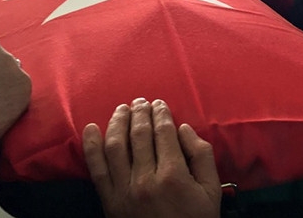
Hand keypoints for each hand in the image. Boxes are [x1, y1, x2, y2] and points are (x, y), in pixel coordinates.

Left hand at [82, 98, 220, 217]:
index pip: (163, 132)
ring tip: (122, 109)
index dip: (161, 113)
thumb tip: (183, 128)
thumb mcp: (211, 190)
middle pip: (139, 134)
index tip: (159, 103)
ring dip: (118, 122)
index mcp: (173, 174)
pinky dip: (90, 146)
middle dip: (140, 112)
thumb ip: (202, 155)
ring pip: (116, 145)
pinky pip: (96, 169)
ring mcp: (124, 190)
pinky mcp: (109, 200)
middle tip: (140, 101)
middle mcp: (145, 179)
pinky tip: (90, 128)